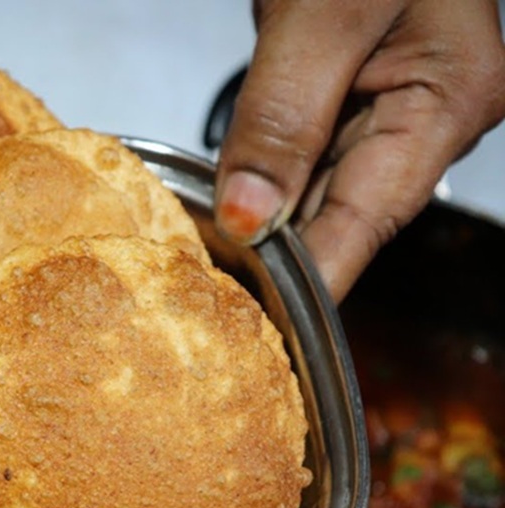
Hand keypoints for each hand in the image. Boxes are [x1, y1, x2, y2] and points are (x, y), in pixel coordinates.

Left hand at [215, 0, 504, 300]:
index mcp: (450, 96)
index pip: (370, 218)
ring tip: (208, 261)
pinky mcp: (352, 83)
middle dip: (279, 254)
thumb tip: (247, 215)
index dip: (314, 280)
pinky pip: (305, 149)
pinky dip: (262, 176)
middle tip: (216, 299)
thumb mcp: (320, 17)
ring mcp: (396, 97)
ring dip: (263, 217)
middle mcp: (431, 109)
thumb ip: (283, 115)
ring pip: (318, 184)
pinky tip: (219, 205)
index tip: (265, 326)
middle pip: (343, 210)